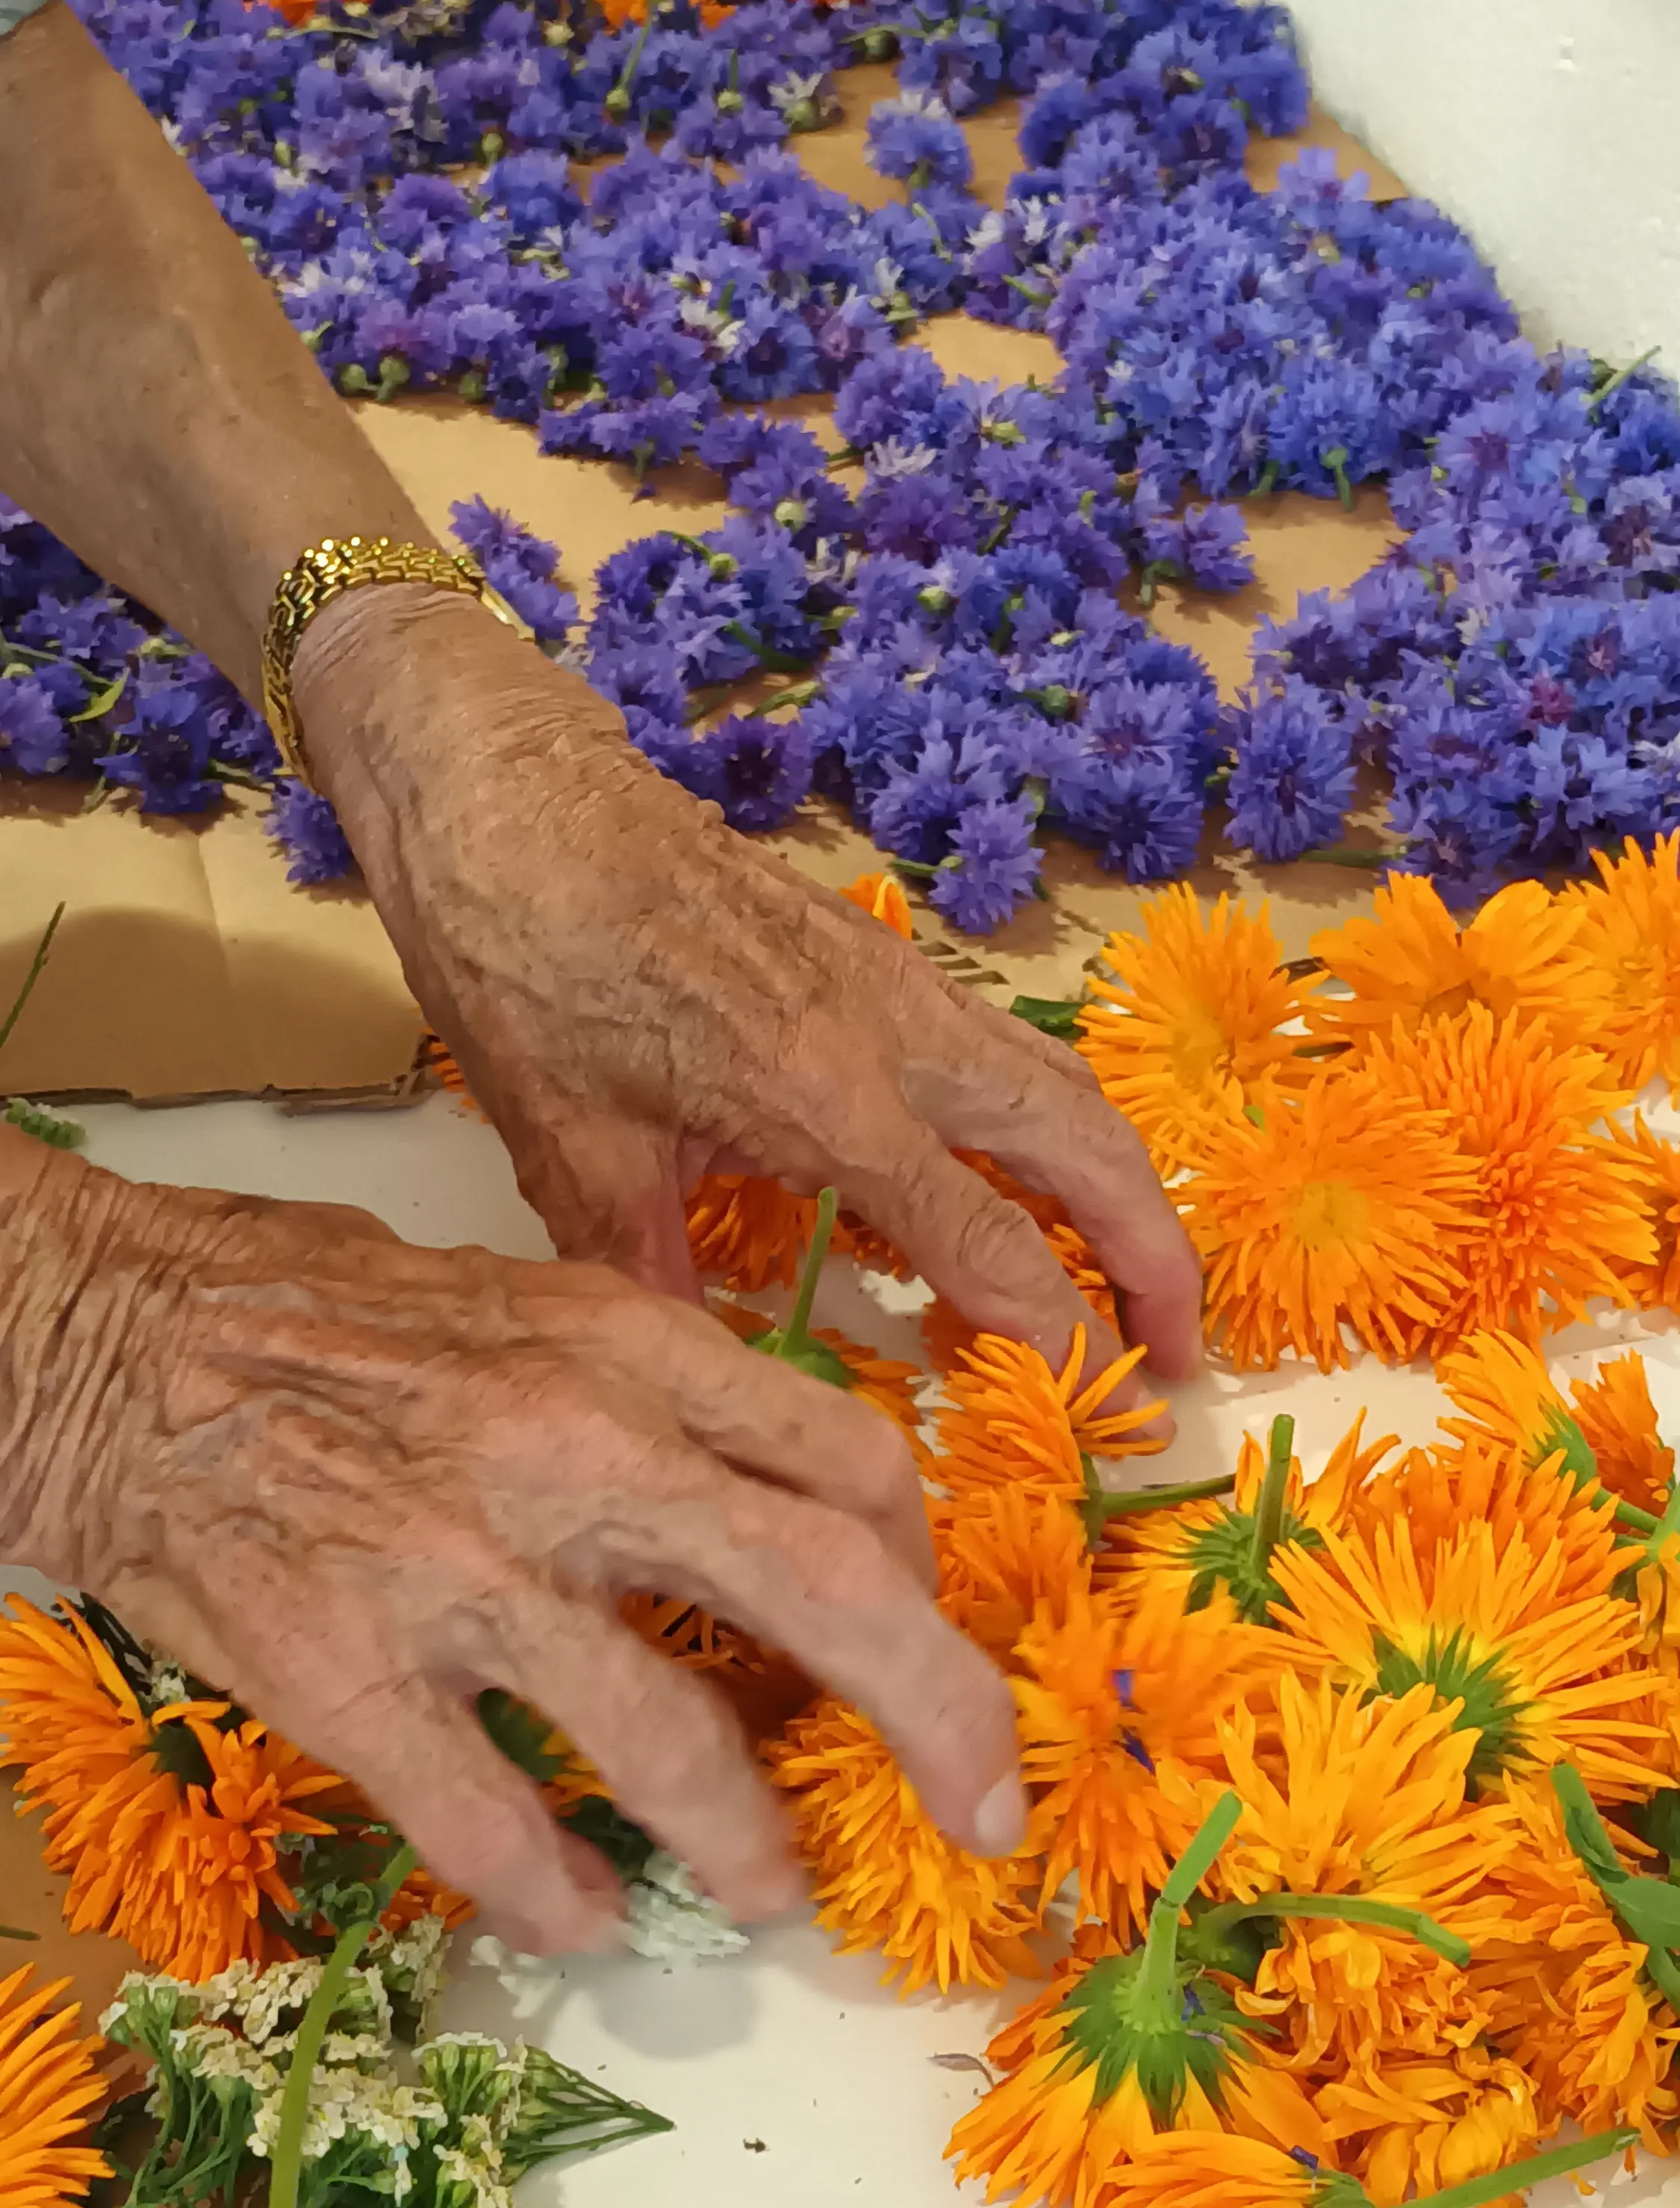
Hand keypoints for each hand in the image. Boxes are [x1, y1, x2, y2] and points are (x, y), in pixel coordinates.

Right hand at [1, 1136, 1020, 1952]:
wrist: (118, 1344)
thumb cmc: (329, 1316)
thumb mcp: (530, 1301)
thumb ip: (661, 1390)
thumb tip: (781, 1497)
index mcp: (624, 1342)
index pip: (849, 1459)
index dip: (920, 1565)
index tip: (918, 1626)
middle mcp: (571, 1446)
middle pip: (824, 1586)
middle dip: (938, 1712)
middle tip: (980, 1803)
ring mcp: (459, 1564)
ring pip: (669, 1735)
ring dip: (746, 1837)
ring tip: (771, 1889)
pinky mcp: (348, 1670)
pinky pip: (491, 1821)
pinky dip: (559, 1891)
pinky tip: (588, 1915)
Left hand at [294, 587, 1202, 1416]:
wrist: (510, 795)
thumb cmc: (526, 966)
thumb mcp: (572, 1147)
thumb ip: (653, 1273)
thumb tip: (703, 1384)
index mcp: (827, 1100)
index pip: (991, 1244)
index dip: (1060, 1335)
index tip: (1102, 1411)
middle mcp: (897, 1037)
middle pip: (1087, 1148)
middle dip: (1156, 1255)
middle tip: (1183, 1354)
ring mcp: (898, 984)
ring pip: (1065, 1086)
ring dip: (1123, 1183)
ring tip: (1142, 1275)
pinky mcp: (878, 954)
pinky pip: (1010, 1050)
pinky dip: (1057, 1126)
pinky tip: (1025, 1177)